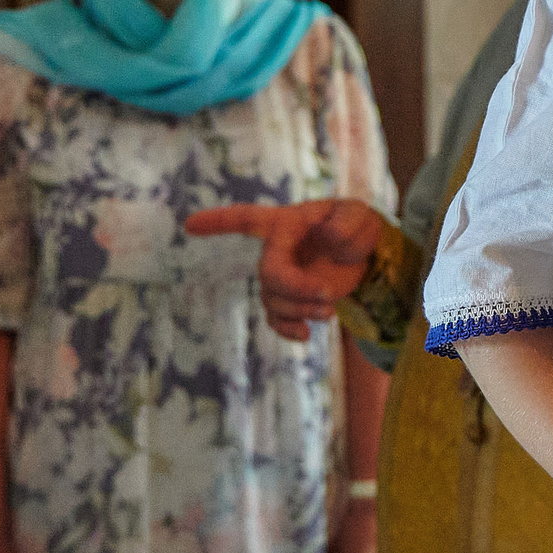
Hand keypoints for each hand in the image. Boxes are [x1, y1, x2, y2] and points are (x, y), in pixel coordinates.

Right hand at [187, 201, 384, 338]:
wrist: (364, 257)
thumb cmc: (357, 228)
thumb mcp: (360, 216)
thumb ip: (348, 223)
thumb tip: (332, 240)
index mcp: (287, 224)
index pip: (246, 219)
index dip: (217, 222)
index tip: (187, 225)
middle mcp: (276, 250)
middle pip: (269, 275)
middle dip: (297, 289)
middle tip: (330, 295)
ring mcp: (280, 277)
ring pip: (274, 301)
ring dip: (302, 310)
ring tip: (330, 310)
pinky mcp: (289, 300)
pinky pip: (275, 319)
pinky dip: (287, 330)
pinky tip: (305, 335)